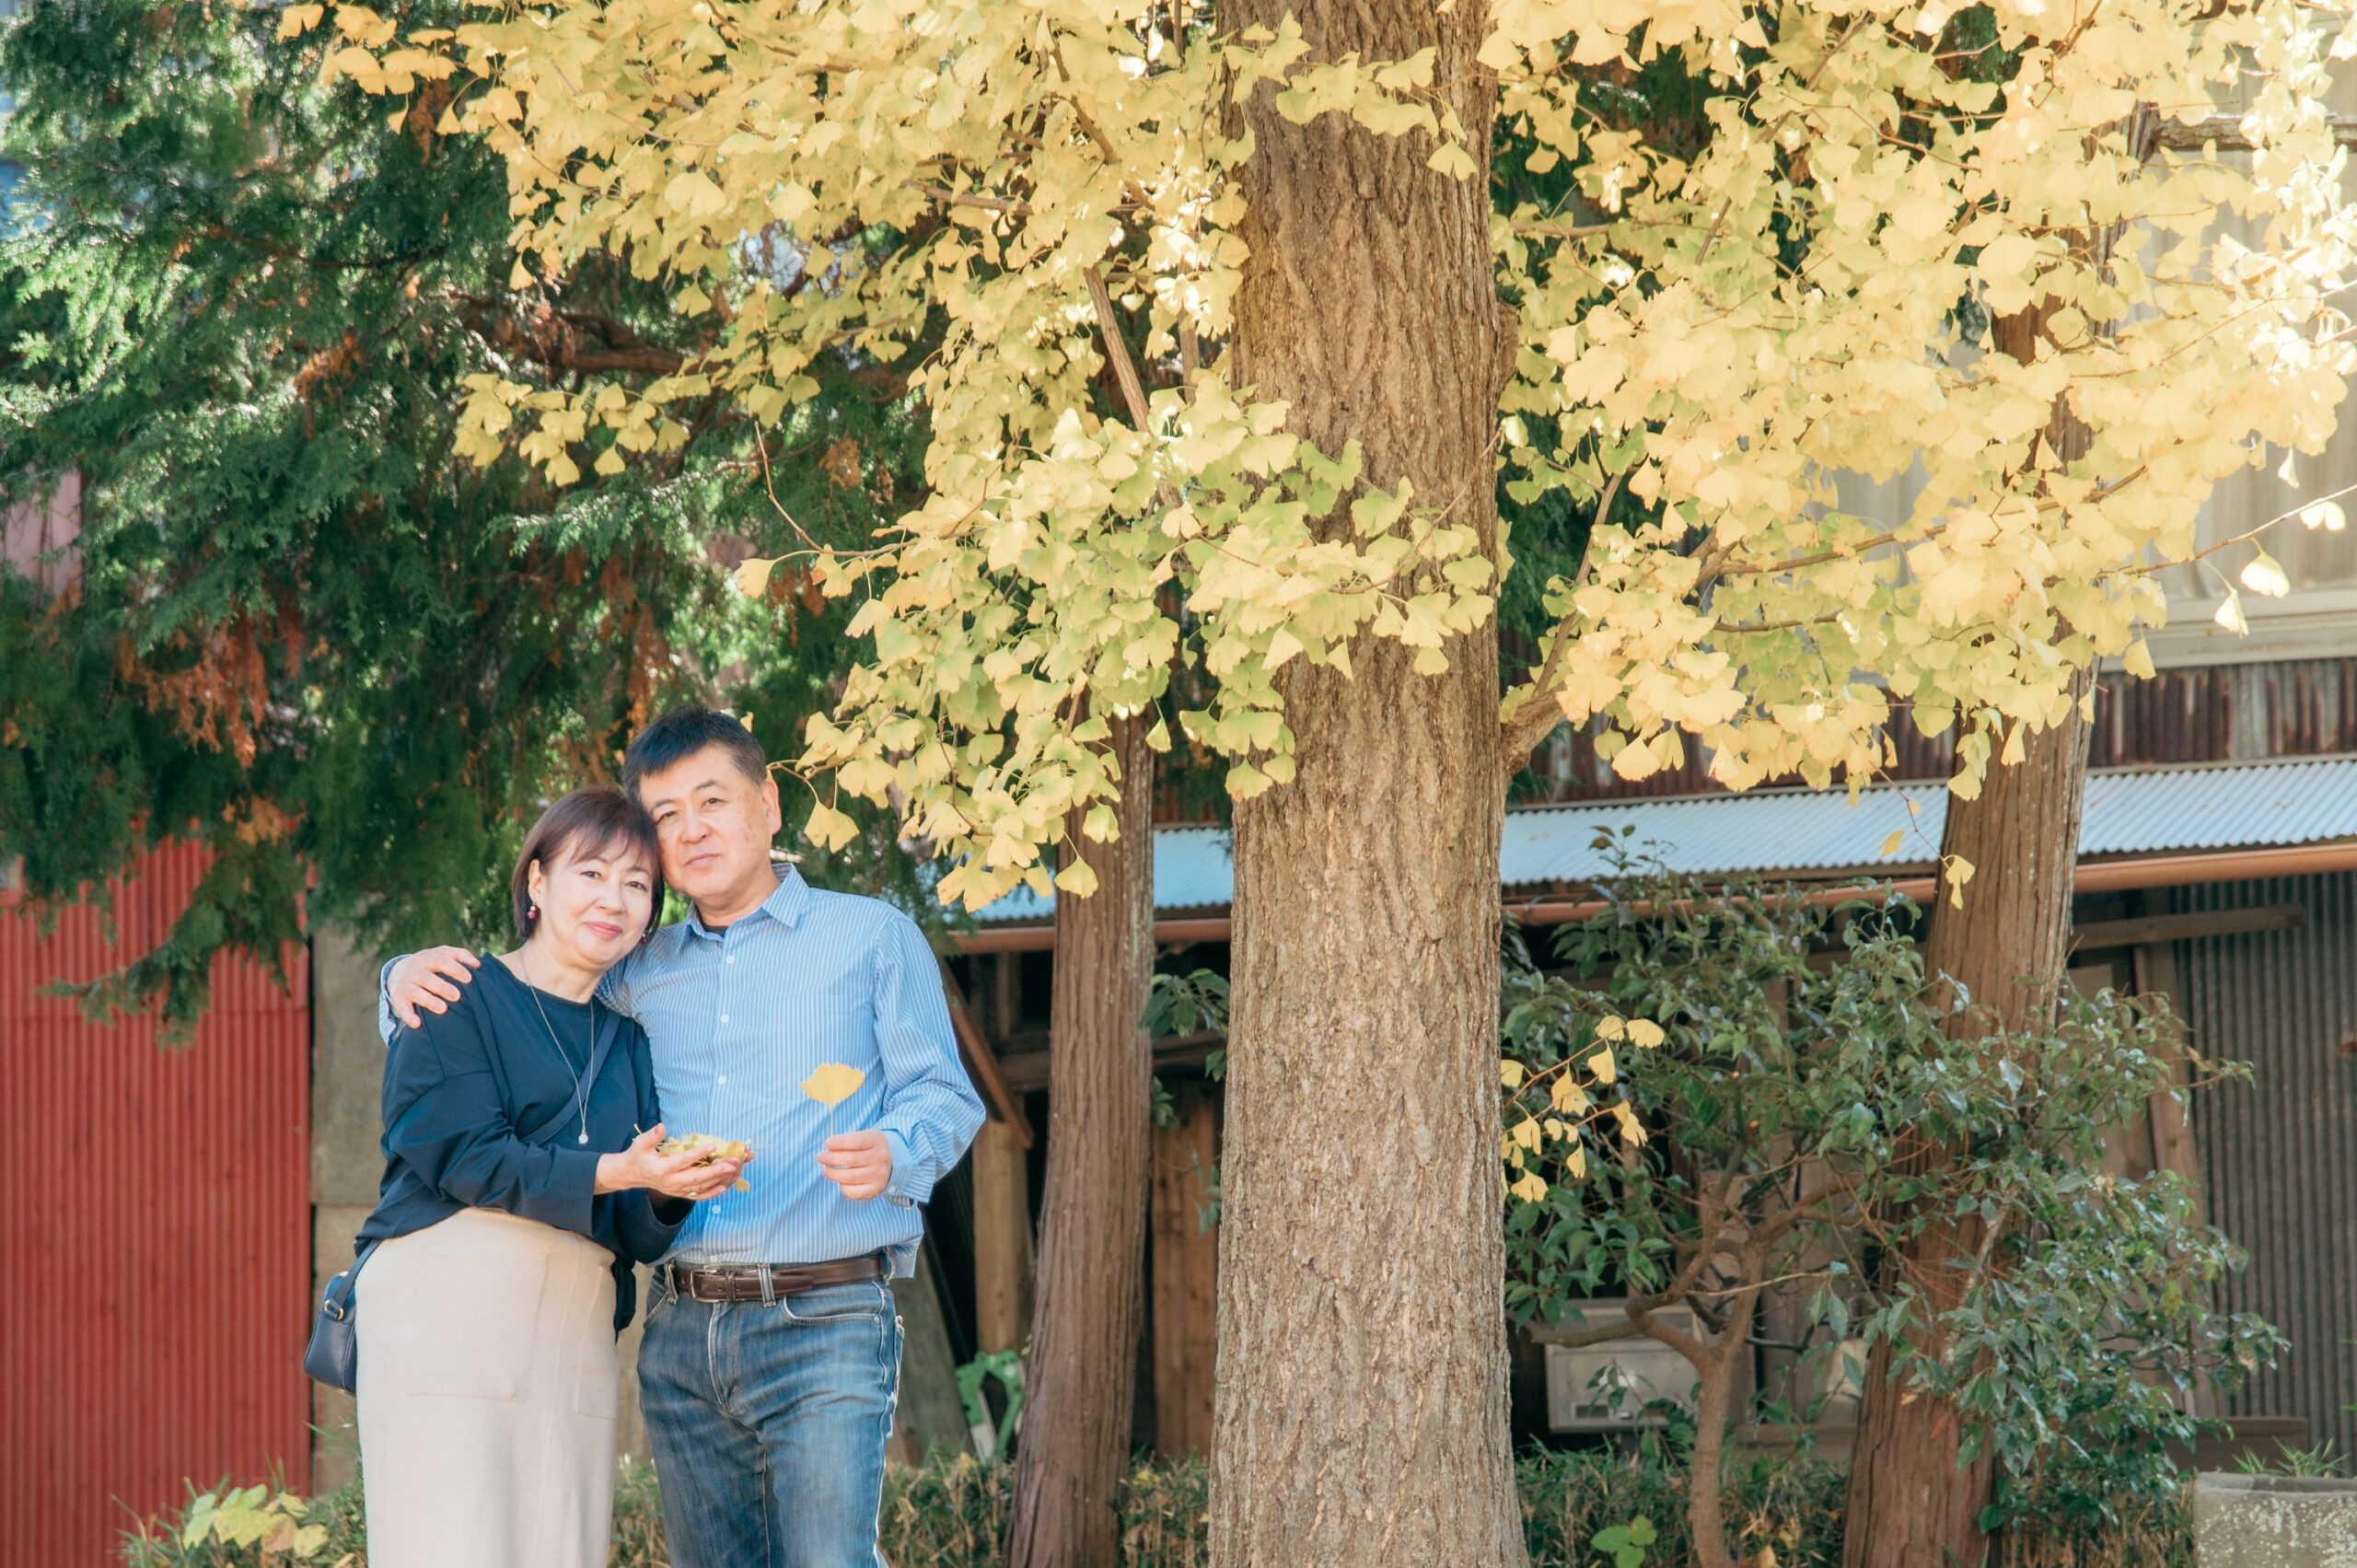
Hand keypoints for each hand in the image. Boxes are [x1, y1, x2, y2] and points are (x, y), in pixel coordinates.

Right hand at [389, 945, 479, 1027]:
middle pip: (427, 978)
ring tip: (443, 1009)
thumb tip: (478, 965)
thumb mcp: (444, 954)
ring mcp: (405, 985)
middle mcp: (415, 971)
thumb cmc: (432, 964)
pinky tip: (417, 1024)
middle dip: (442, 987)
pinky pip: (402, 1008)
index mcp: (429, 958)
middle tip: (457, 996)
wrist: (400, 970)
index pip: (441, 961)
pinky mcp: (398, 999)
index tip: (469, 978)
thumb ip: (461, 955)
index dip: (455, 969)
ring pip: (415, 992)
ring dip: (429, 1001)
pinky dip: (408, 1016)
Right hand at [598, 1124, 746, 1201]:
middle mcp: (670, 1182)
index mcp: (661, 1169)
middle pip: (697, 1178)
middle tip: (732, 1162)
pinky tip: (725, 1186)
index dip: (698, 1154)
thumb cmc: (637, 1156)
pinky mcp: (680, 1193)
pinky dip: (712, 1192)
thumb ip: (651, 1137)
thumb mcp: (640, 1144)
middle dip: (716, 1171)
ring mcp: (676, 1190)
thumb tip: (661, 1127)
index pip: (682, 1161)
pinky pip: (698, 1195)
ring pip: (701, 1187)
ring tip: (734, 1168)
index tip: (712, 1146)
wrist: (631, 1175)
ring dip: (719, 1179)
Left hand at [817, 1131, 892, 1201]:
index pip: (855, 1141)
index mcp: (877, 1140)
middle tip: (820, 1157)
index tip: (827, 1144)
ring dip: (832, 1174)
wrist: (890, 1162)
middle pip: (850, 1160)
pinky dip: (843, 1188)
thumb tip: (827, 1152)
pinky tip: (840, 1181)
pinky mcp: (875, 1189)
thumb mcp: (862, 1137)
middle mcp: (880, 1158)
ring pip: (849, 1177)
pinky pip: (854, 1192)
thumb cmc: (868, 1147)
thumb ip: (846, 1141)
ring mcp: (879, 1175)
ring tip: (825, 1170)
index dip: (838, 1143)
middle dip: (830, 1158)